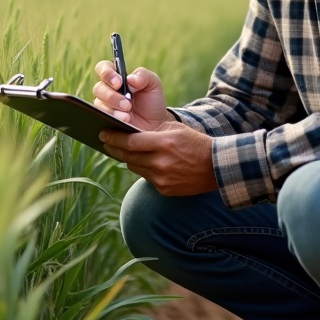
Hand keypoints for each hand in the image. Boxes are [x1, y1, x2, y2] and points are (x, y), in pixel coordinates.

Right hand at [92, 61, 169, 129]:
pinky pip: (101, 116)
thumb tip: (130, 79)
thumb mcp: (153, 84)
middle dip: (112, 96)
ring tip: (127, 116)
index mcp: (117, 77)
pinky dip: (113, 118)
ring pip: (98, 104)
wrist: (155, 124)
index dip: (107, 73)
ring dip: (113, 109)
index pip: (103, 68)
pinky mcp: (105, 118)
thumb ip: (143, 75)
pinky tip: (124, 120)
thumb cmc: (152, 101)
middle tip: (127, 104)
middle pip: (98, 88)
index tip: (119, 82)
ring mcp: (105, 105)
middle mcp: (108, 89)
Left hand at [98, 122, 216, 195]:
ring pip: (134, 167)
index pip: (130, 141)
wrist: (217, 167)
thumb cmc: (195, 143)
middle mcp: (161, 162)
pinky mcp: (164, 189)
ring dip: (127, 158)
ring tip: (122, 151)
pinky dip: (143, 169)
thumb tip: (128, 132)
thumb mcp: (175, 130)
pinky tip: (143, 162)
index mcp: (164, 143)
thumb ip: (152, 132)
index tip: (103, 133)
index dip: (114, 137)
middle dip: (114, 148)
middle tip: (105, 142)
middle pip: (128, 156)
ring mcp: (162, 178)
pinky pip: (146, 177)